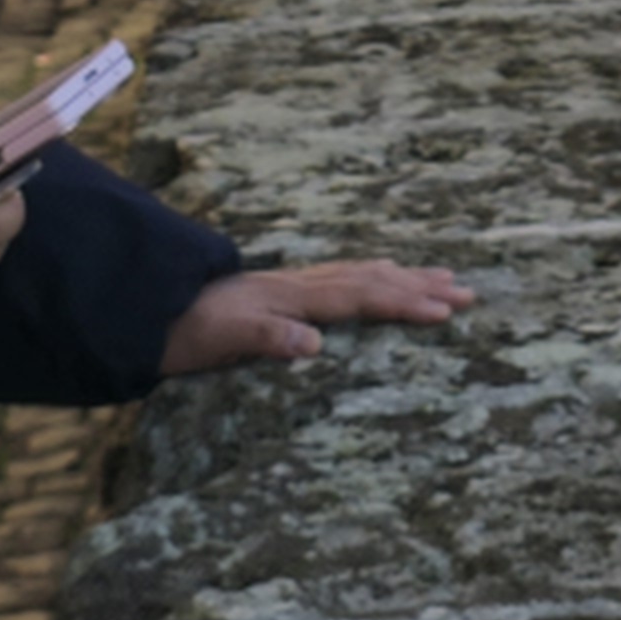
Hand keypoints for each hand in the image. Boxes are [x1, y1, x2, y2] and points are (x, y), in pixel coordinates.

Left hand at [160, 255, 473, 374]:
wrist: (152, 309)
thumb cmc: (189, 333)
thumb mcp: (222, 340)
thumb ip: (267, 338)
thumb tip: (314, 345)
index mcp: (293, 298)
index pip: (361, 297)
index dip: (404, 303)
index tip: (446, 311)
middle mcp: (300, 285)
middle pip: (372, 280)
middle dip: (421, 286)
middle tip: (468, 293)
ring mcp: (294, 285)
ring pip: (362, 274)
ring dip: (405, 276)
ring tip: (444, 278)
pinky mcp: (287, 292)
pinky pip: (345, 278)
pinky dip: (376, 276)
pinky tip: (384, 277)